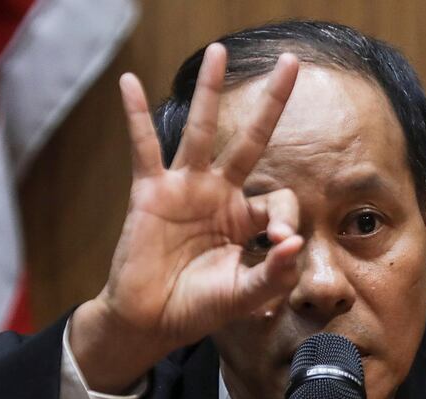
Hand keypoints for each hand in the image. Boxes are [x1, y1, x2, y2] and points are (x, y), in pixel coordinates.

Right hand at [71, 44, 302, 392]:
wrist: (151, 321)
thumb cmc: (197, 307)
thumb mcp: (244, 296)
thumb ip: (273, 275)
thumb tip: (295, 243)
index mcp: (245, 220)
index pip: (278, 200)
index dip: (285, 220)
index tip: (280, 246)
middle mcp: (218, 195)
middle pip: (250, 140)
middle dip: (271, 102)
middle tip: (291, 63)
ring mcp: (184, 189)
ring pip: (200, 130)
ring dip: (209, 90)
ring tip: (218, 51)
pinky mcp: (150, 192)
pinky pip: (144, 148)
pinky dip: (135, 116)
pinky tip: (129, 83)